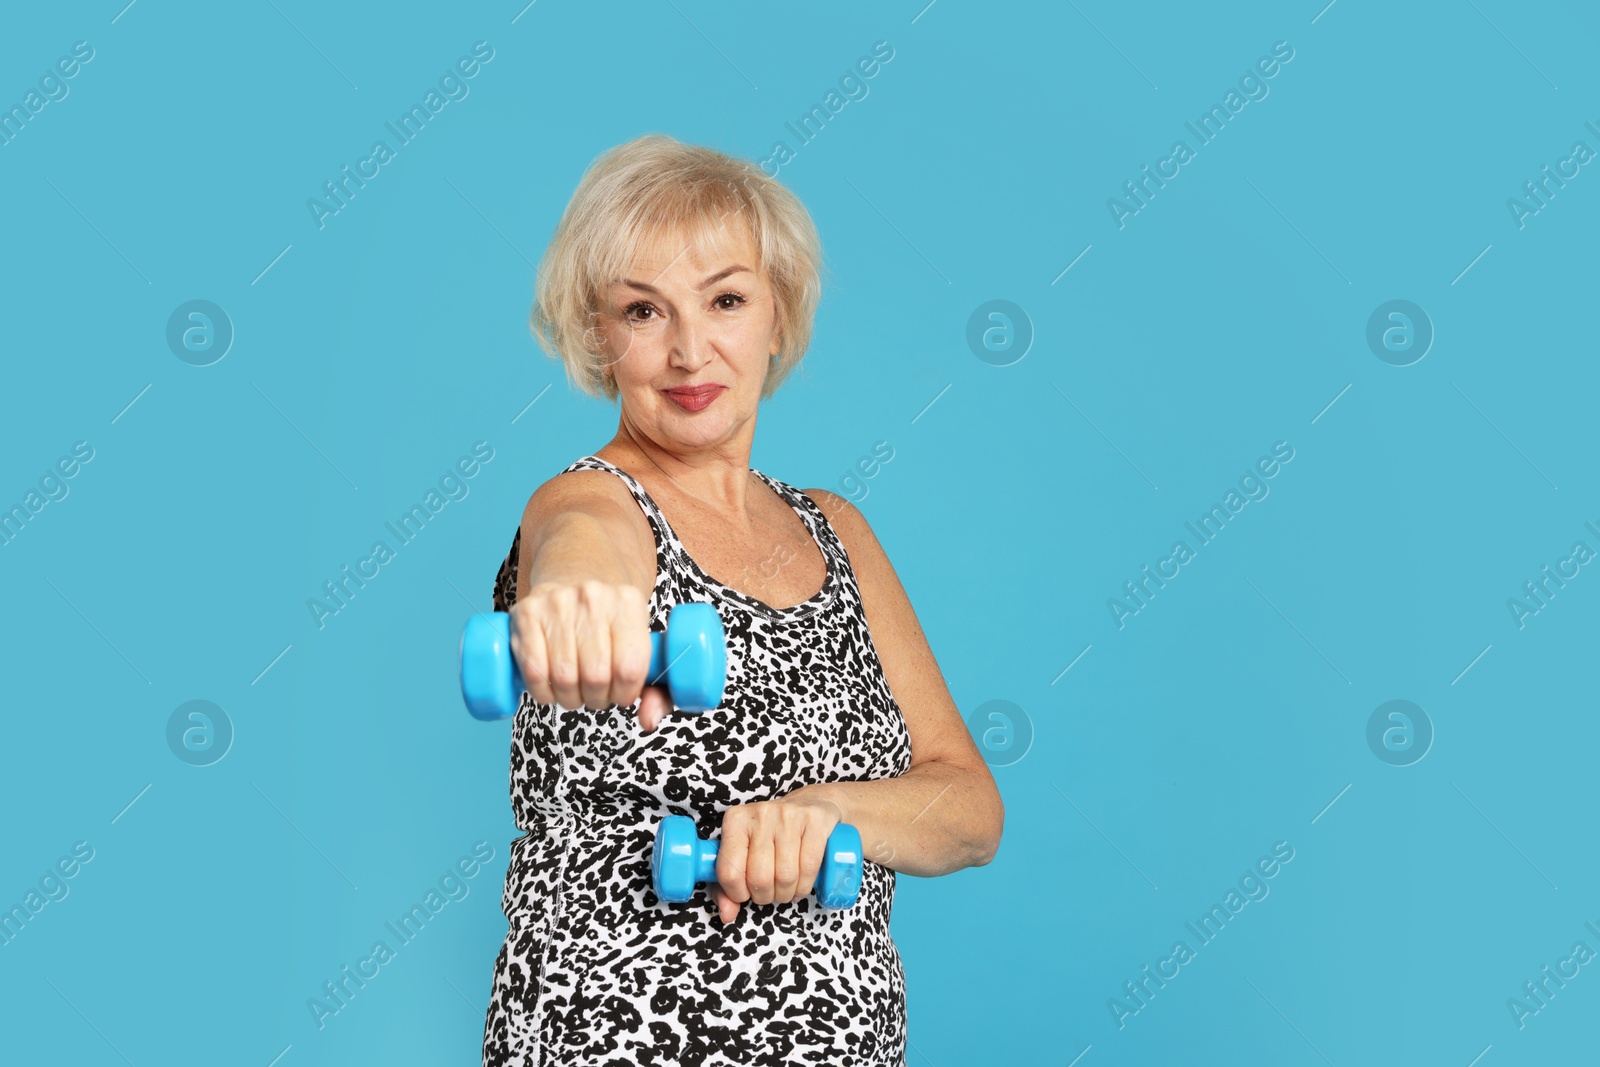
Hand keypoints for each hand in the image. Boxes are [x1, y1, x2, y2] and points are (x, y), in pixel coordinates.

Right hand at [508, 579, 672, 730]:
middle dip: (596, 699)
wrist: (574, 577)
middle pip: (595, 676)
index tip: (620, 695)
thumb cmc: (611, 624)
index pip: (629, 668)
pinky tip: (551, 689)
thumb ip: (657, 689)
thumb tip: (649, 721)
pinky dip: (542, 692)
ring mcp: (556, 602)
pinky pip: (534, 671)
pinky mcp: (526, 612)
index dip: (624, 694)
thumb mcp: (641, 643)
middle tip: (595, 696)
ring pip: (563, 677)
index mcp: (629, 603)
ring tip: (575, 692)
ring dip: (569, 699)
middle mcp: (593, 597)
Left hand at [709, 788, 845, 923]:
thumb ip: (726, 887)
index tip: (746, 892)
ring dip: (786, 894)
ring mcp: (789, 815)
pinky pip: (809, 867)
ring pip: (785, 876)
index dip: (738, 893)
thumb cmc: (772, 835)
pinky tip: (801, 885)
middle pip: (760, 877)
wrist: (811, 804)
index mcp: (735, 820)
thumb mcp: (744, 853)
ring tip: (785, 889)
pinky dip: (804, 886)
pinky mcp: (814, 820)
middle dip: (765, 896)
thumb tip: (727, 915)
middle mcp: (760, 814)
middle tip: (769, 892)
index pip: (729, 871)